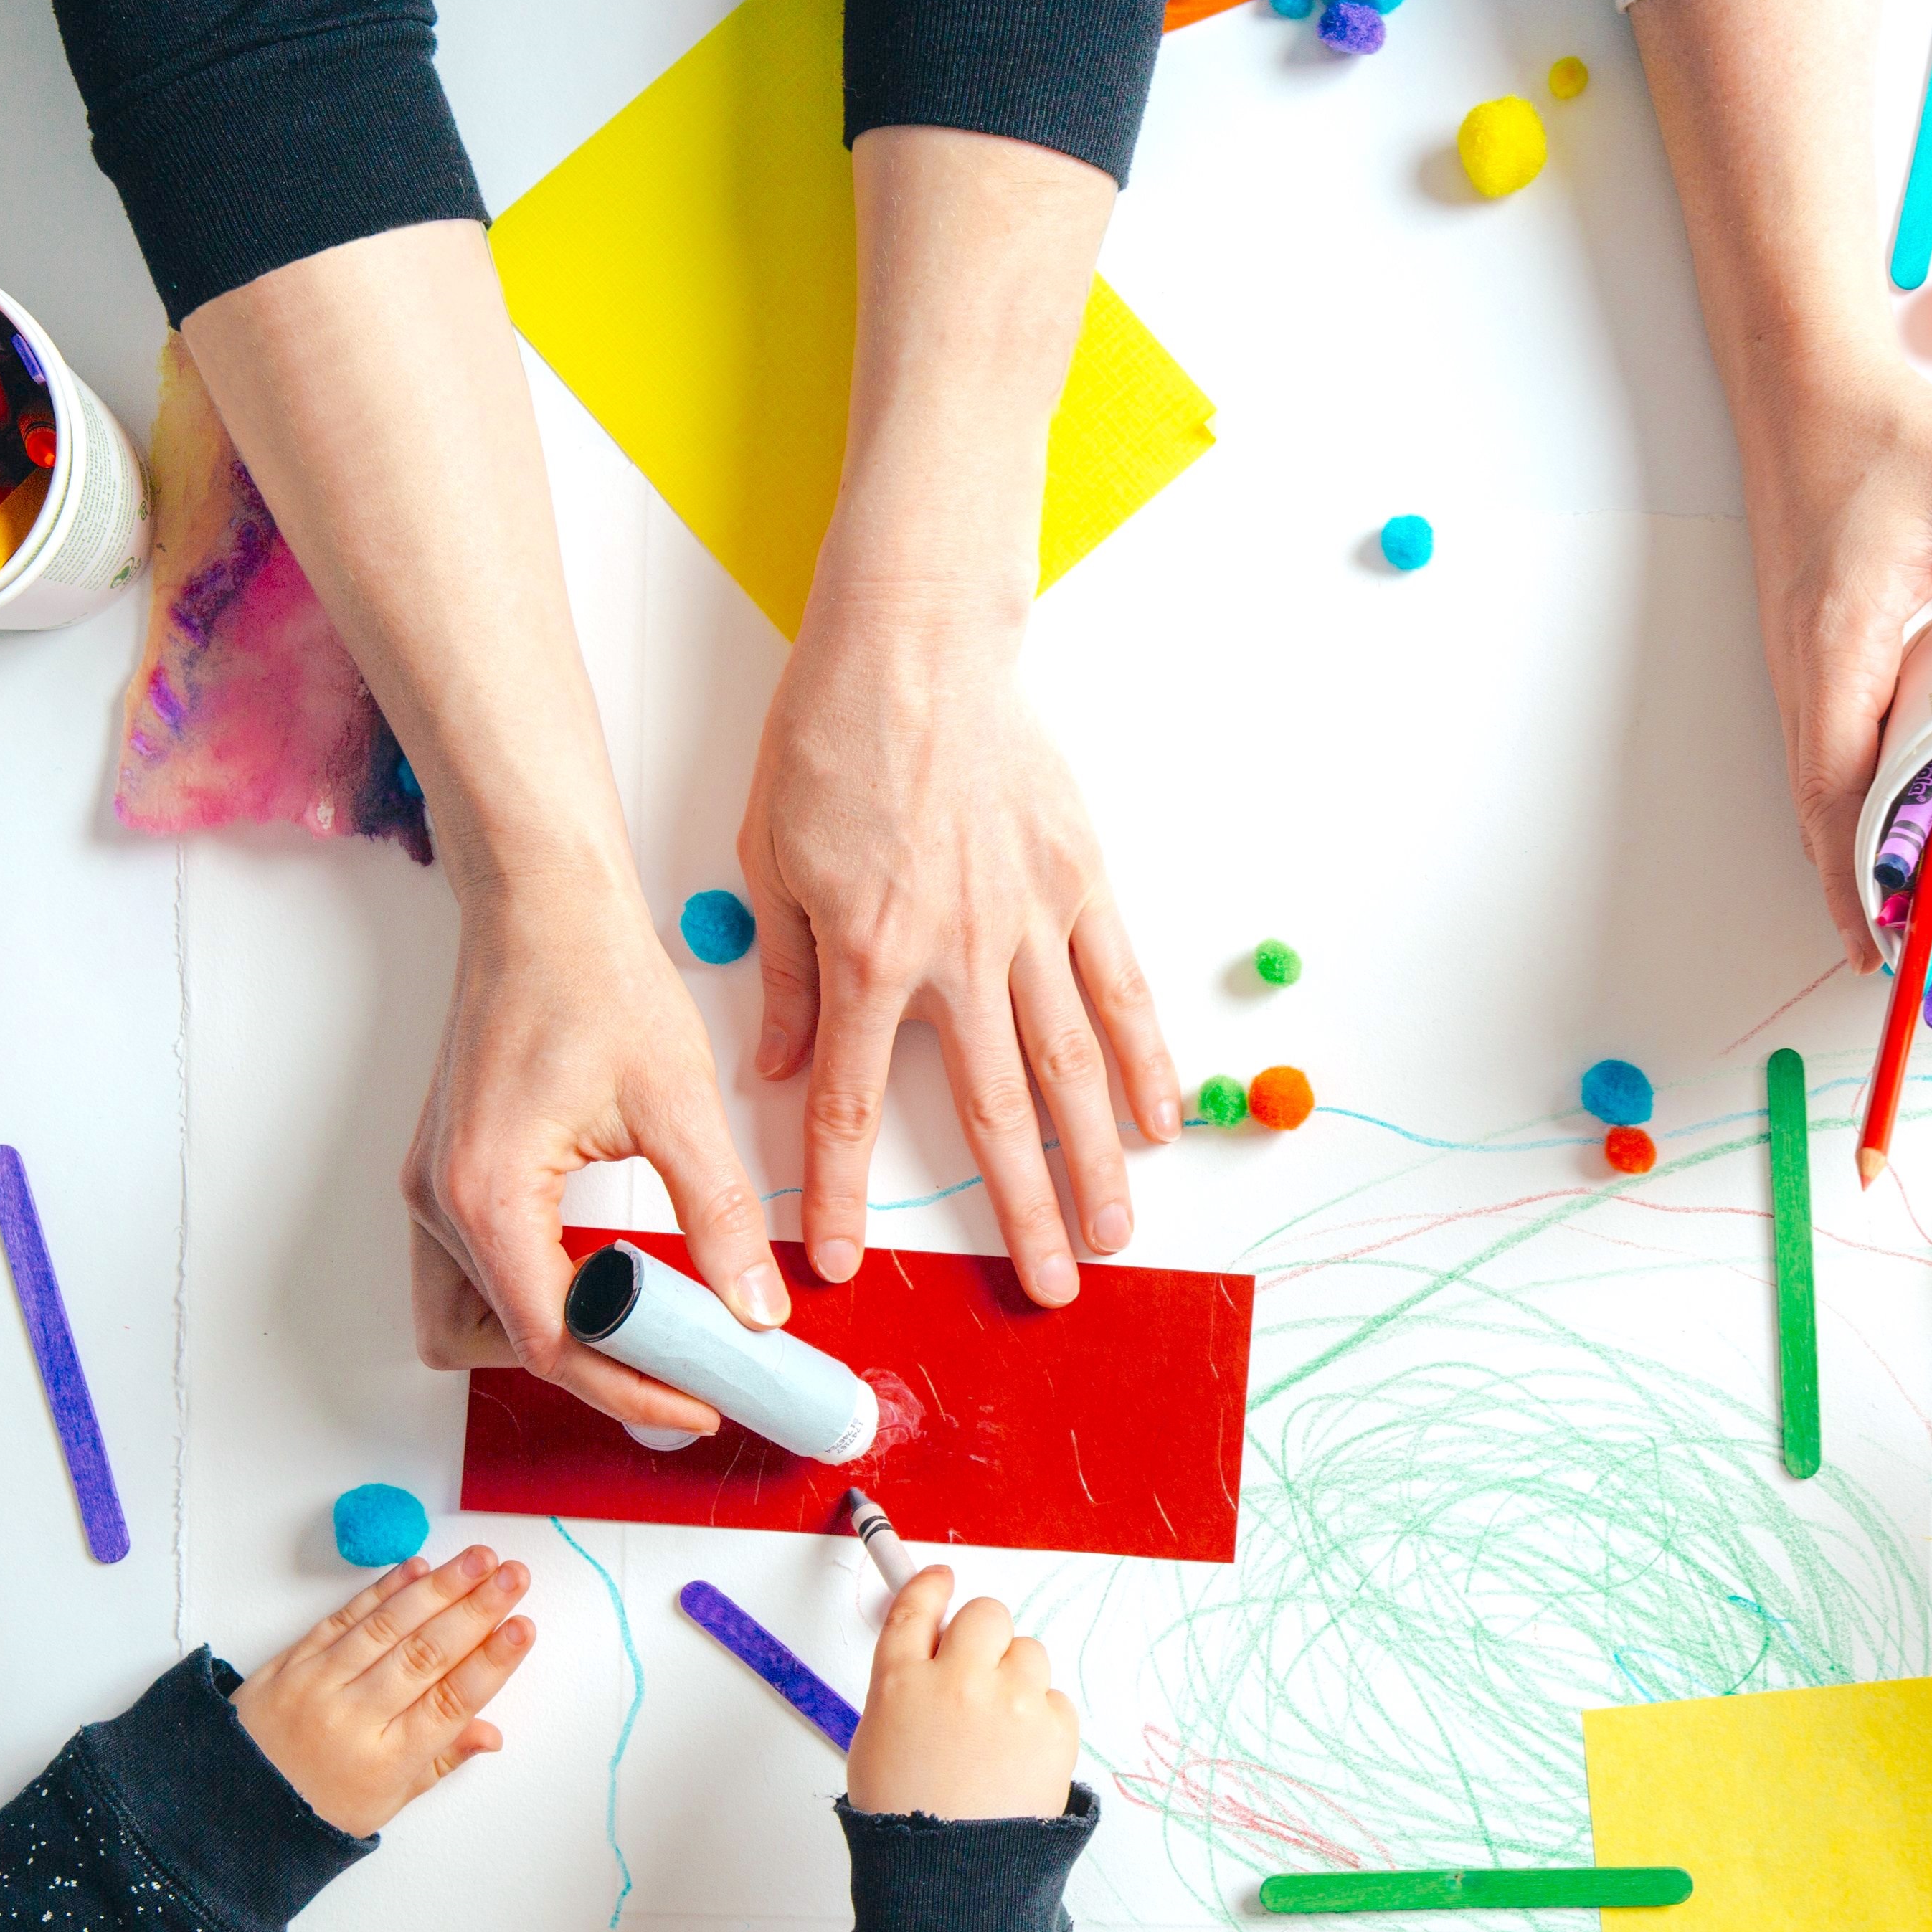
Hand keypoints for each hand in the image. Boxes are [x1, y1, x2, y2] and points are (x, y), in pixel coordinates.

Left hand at [232, 1547, 535, 1836]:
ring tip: (479, 1559)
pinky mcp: (291, 1661)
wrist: (224, 1804)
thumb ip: (440, 1760)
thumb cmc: (316, 1807)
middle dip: (476, 1610)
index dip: (490, 1663)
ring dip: (439, 1587)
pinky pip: (343, 1618)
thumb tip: (491, 1733)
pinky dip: (382, 1590)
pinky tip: (417, 1567)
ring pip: (388, 1627)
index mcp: (384, 1762)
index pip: (449, 1702)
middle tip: (514, 1576)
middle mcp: (353, 1719)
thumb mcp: (385, 1802)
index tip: (523, 1628)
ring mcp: (319, 1685)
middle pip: (425, 1655)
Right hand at [402, 871, 785, 1436]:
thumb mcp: (677, 1102)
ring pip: (467, 1318)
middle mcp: (439, 1201)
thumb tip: (757, 1307)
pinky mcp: (447, 1170)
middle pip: (496, 1346)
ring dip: (548, 1338)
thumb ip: (719, 1215)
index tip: (705, 1401)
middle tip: (681, 1369)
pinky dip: (534, 1293)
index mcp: (487, 1193)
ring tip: (649, 1326)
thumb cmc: (593, 977)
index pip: (554, 1342)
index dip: (634, 1387)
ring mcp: (433, 1187)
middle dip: (586, 1373)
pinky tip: (608, 1272)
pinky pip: (474, 1270)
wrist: (540, 901)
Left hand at [740, 605, 1182, 1306]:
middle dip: (1018, 1213)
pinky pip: (1119, 987)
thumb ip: (784, 974)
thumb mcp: (768, 858)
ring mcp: (1030, 920)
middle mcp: (957, 953)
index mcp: (866, 954)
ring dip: (1095, 1160)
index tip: (841, 1260)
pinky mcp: (1082, 880)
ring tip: (1116, 1232)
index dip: (842, 1191)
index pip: (849, 1102)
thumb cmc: (830, 736)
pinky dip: (1146, 1057)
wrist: (913, 642)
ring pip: (1070, 1066)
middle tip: (1048, 1288)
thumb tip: (774, 1068)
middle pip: (993, 1113)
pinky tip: (1163, 1119)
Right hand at [848, 1565, 1077, 1820]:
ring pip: (1028, 1651)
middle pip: (984, 1614)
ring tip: (997, 1732)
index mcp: (900, 1683)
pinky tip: (1018, 1756)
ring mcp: (1010, 1700)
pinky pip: (1055, 1697)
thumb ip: (904, 1685)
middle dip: (982, 1635)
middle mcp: (957, 1680)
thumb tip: (932, 1650)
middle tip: (977, 1672)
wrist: (953, 1879)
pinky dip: (1041, 1719)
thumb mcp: (878, 1742)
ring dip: (1015, 1678)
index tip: (941, 1582)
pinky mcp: (1053, 1726)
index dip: (931, 1587)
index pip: (917, 1607)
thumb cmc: (907, 1817)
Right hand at [1736, 356, 1931, 963]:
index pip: (1837, 791)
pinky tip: (1895, 814)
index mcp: (1841, 647)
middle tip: (1901, 956)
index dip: (1854, 876)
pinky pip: (1824, 747)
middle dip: (1854, 887)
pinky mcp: (1809, 650)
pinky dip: (1851, 798)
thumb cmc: (1886, 435)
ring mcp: (1798, 664)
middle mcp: (1805, 671)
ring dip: (1850, 848)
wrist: (1804, 383)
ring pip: (1816, 785)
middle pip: (1817, 810)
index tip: (1881, 943)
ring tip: (1900, 910)